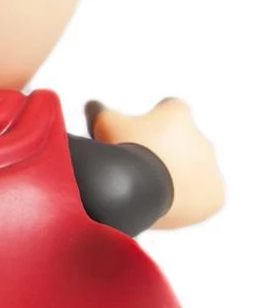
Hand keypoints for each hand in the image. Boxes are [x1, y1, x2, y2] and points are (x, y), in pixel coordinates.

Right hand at [86, 98, 223, 229]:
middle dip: (166, 149)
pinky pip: (203, 196)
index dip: (156, 117)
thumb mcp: (103, 123)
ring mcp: (211, 169)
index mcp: (178, 114)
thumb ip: (99, 110)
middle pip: (182, 141)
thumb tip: (92, 105)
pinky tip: (165, 202)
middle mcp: (201, 138)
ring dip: (177, 175)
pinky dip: (188, 199)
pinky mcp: (216, 196)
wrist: (138, 189)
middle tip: (138, 164)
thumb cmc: (122, 150)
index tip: (140, 130)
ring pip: (194, 169)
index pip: (171, 107)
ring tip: (148, 187)